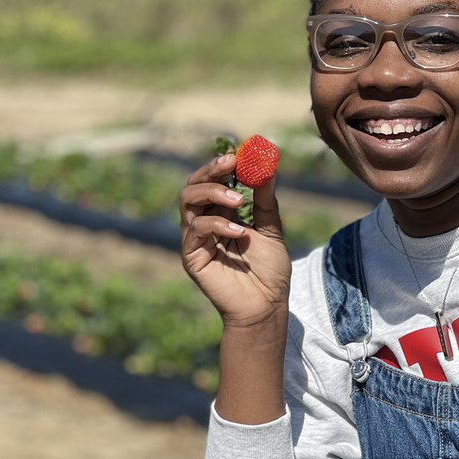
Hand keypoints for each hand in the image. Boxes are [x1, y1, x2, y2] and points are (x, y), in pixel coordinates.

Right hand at [180, 152, 290, 330]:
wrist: (266, 306)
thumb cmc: (270, 271)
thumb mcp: (272, 230)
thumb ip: (266, 200)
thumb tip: (268, 165)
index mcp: (223, 213)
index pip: (214, 181)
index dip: (222, 164)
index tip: (240, 152)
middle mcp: (205, 222)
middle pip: (194, 185)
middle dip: (211, 170)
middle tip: (231, 163)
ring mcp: (196, 239)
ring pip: (187, 201)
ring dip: (212, 193)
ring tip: (239, 201)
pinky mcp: (191, 256)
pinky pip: (195, 230)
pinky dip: (217, 225)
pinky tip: (239, 233)